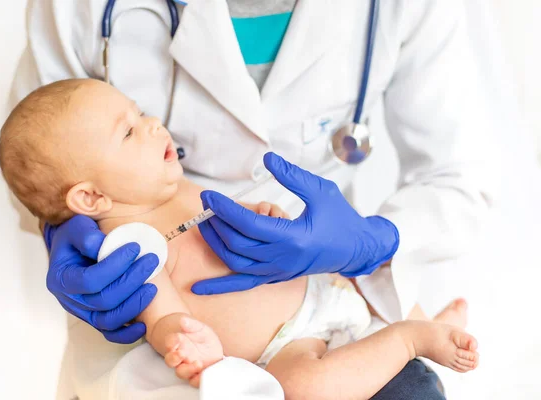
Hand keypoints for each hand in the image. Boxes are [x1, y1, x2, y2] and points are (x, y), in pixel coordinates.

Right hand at [44, 215, 157, 343]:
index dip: (115, 265)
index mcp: (61, 279)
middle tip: (151, 261)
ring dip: (134, 305)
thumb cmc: (76, 237)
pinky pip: (111, 333)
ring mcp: (83, 314)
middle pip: (103, 301)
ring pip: (108, 320)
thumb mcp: (76, 228)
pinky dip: (127, 334)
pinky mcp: (96, 320)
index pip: (90, 280)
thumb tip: (102, 245)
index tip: (134, 247)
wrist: (73, 249)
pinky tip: (144, 325)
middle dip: (131, 281)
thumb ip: (86, 235)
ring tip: (153, 287)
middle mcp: (70, 301)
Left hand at [192, 152, 398, 294]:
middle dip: (216, 222)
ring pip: (235, 262)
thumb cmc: (341, 218)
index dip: (225, 210)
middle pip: (237, 243)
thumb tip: (267, 159)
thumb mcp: (321, 191)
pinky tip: (199, 288)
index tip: (209, 196)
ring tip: (204, 223)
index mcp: (293, 238)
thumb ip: (293, 176)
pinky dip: (220, 286)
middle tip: (205, 203)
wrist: (355, 249)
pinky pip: (243, 283)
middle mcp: (282, 259)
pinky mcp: (274, 277)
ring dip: (215, 243)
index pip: (248, 224)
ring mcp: (277, 271)